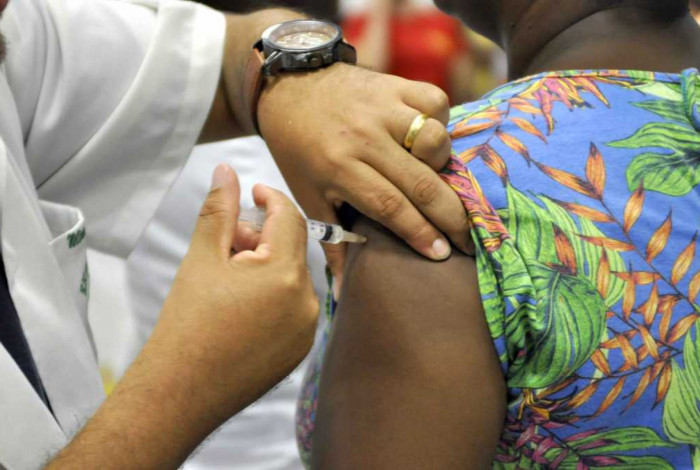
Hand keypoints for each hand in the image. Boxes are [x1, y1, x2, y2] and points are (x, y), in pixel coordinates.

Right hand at [48, 165, 318, 468]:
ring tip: (228, 279)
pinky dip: (274, 295)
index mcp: (286, 275)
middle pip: (292, 248)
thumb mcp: (203, 258)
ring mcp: (307, 330)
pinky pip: (295, 307)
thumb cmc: (187, 323)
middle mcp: (308, 303)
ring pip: (293, 278)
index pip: (290, 218)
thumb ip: (220, 210)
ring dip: (268, 266)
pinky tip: (240, 306)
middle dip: (262, 237)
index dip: (271, 198)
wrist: (180, 392)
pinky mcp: (300, 350)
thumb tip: (227, 171)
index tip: (253, 192)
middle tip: (226, 244)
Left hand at [258, 64, 471, 283]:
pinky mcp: (396, 84)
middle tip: (467, 239)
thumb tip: (342, 289)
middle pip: (420, 182)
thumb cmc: (298, 148)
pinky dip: (439, 123)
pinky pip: (435, 104)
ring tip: (435, 178)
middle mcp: (364, 137)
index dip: (419, 233)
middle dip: (451, 216)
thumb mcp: (307, 194)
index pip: (390, 206)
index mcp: (338, 167)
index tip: (442, 254)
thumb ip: (330, 239)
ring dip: (443, 164)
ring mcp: (383, 107)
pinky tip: (427, 139)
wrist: (290, 88)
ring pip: (434, 140)